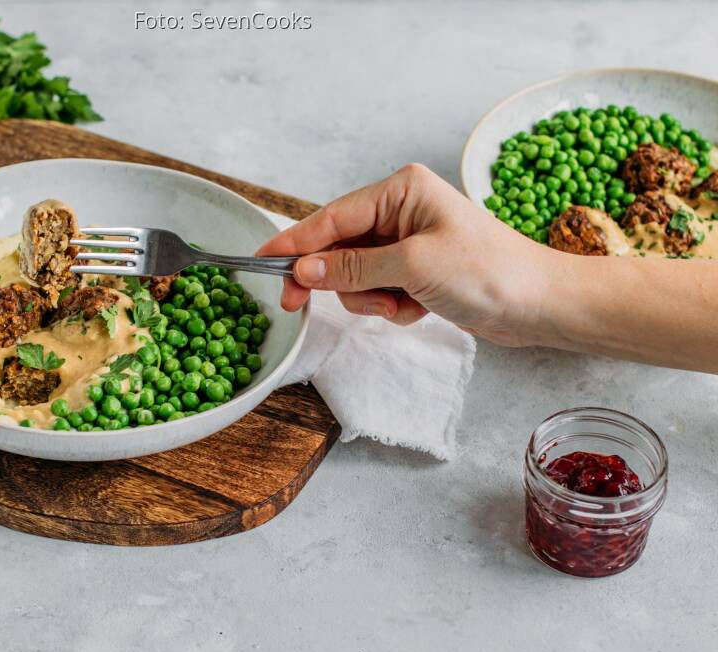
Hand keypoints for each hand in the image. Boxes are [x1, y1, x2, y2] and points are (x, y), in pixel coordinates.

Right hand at [256, 164, 558, 345]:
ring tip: (400, 307)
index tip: (261, 260)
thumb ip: (353, 267)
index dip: (294, 242)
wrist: (541, 305)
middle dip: (336, 279)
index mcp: (401, 190)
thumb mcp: (413, 266)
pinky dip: (389, 306)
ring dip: (368, 298)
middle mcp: (400, 210)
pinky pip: (377, 289)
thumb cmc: (490, 272)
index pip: (331, 217)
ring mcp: (407, 242)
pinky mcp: (415, 271)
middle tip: (298, 303)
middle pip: (337, 246)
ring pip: (354, 274)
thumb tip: (303, 268)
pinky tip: (415, 309)